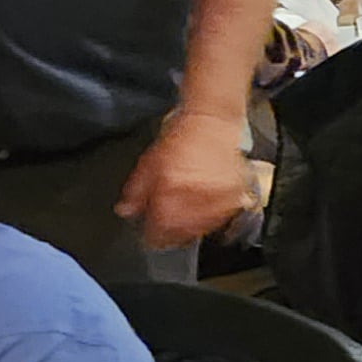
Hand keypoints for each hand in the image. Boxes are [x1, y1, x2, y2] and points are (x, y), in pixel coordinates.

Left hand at [118, 117, 253, 250]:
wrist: (212, 122)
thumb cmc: (181, 139)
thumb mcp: (148, 163)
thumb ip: (135, 191)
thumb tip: (126, 212)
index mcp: (171, 189)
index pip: (160, 227)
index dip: (153, 237)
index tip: (150, 239)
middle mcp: (197, 195)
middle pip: (183, 231)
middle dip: (172, 236)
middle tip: (166, 236)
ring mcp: (219, 197)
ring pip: (204, 227)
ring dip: (192, 230)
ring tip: (185, 226)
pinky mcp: (236, 194)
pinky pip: (224, 217)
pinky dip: (213, 220)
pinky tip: (205, 215)